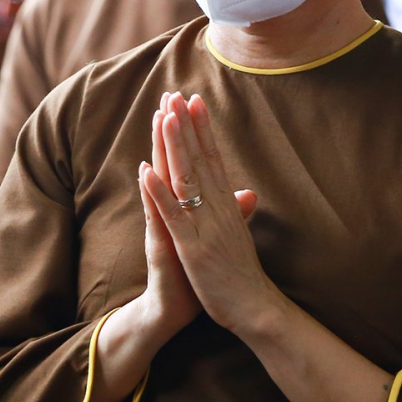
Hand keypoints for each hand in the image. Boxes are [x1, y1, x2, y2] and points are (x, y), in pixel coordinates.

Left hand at [138, 92, 281, 336]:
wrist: (256, 308)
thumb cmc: (244, 275)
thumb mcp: (241, 237)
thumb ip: (240, 211)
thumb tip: (247, 191)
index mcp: (227, 205)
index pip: (214, 157)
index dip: (202, 128)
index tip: (194, 100)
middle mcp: (218, 208)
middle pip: (200, 159)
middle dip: (187, 125)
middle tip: (176, 93)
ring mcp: (205, 226)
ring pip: (187, 179)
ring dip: (174, 146)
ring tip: (164, 116)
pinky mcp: (193, 247)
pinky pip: (173, 215)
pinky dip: (159, 192)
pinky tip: (146, 172)